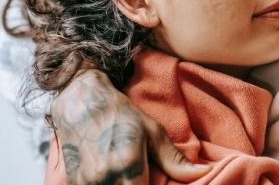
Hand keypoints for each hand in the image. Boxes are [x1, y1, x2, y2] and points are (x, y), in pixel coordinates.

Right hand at [50, 70, 209, 183]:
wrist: (80, 102)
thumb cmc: (121, 114)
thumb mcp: (153, 132)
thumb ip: (176, 160)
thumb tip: (205, 172)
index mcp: (128, 166)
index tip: (159, 184)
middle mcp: (104, 178)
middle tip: (147, 178)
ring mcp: (85, 183)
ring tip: (132, 177)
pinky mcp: (73, 183)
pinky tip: (117, 179)